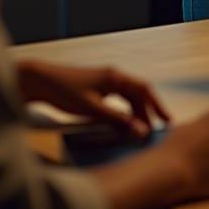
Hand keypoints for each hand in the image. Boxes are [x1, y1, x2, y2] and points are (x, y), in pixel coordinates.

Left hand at [16, 61, 169, 137]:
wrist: (41, 81)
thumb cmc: (65, 91)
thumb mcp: (93, 109)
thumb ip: (117, 120)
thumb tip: (140, 130)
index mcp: (115, 77)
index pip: (144, 89)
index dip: (157, 105)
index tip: (167, 121)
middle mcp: (113, 76)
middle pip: (137, 94)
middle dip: (147, 112)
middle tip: (154, 132)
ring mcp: (104, 81)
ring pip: (127, 97)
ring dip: (135, 113)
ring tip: (140, 130)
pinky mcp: (96, 88)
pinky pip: (117, 99)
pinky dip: (123, 111)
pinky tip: (123, 123)